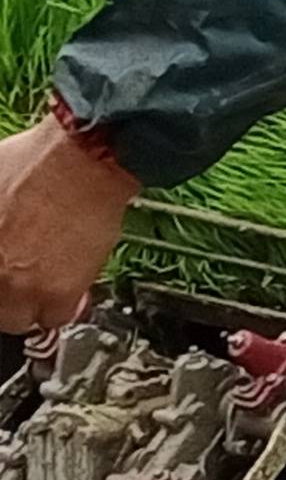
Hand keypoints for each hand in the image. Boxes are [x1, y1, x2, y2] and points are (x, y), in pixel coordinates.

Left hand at [0, 112, 140, 335]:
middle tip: (18, 279)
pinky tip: (67, 285)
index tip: (6, 269)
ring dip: (29, 305)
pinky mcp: (58, 292)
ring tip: (42, 283)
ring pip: (17, 319)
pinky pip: (56, 318)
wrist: (83, 160)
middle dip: (6, 294)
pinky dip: (62, 307)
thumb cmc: (36, 161)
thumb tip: (1, 229)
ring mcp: (19, 285)